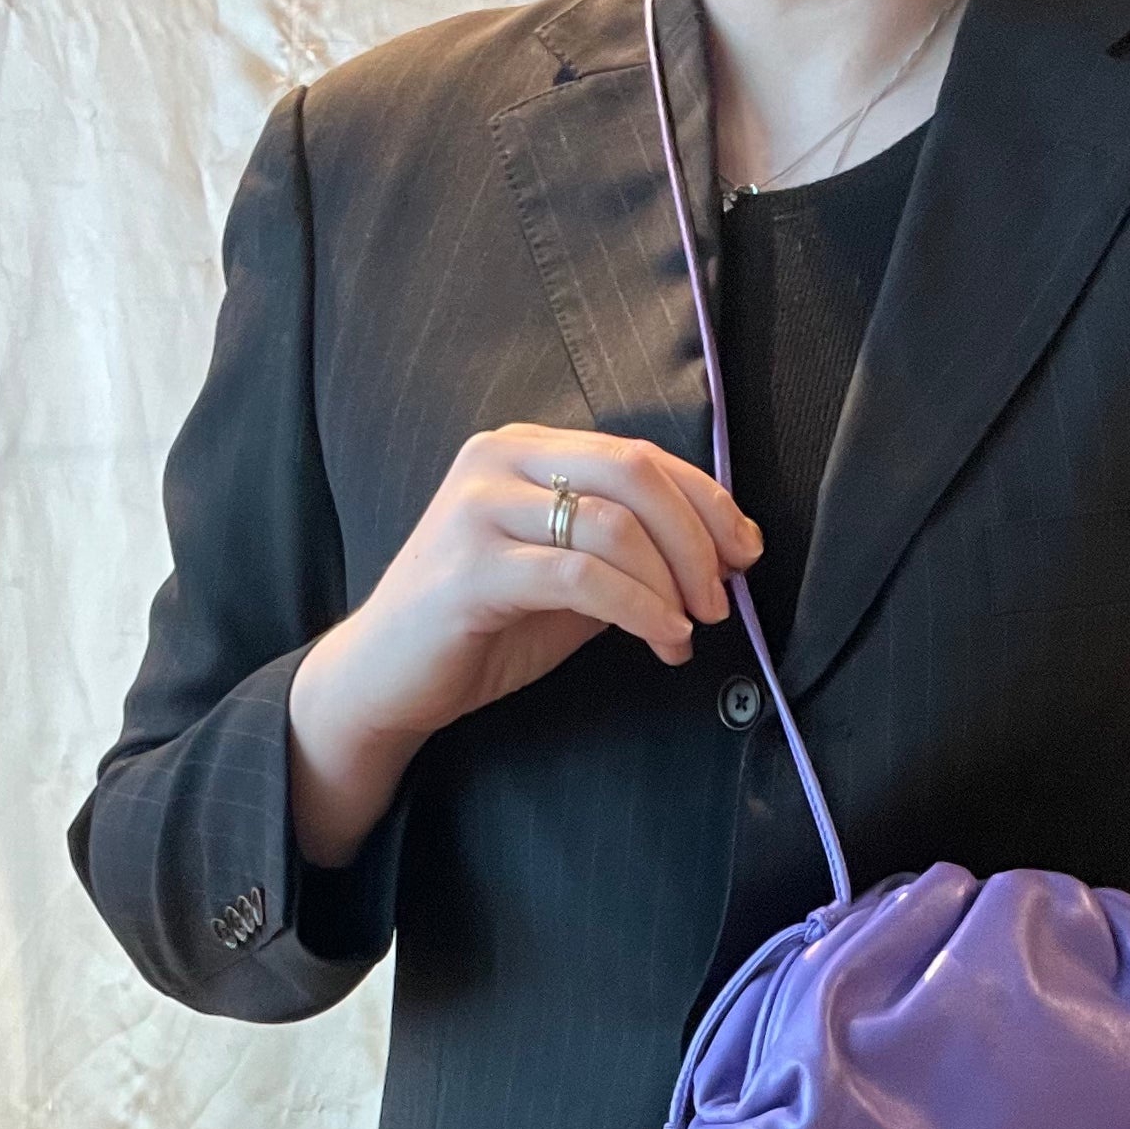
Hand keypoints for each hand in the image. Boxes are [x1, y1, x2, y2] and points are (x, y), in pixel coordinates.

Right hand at [287, 425, 762, 864]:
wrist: (385, 678)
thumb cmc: (480, 628)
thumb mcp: (566, 580)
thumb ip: (626, 555)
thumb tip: (715, 556)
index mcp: (525, 450)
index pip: (639, 456)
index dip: (707, 502)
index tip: (744, 553)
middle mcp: (498, 461)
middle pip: (635, 475)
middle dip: (697, 540)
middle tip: (721, 600)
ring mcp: (478, 509)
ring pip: (613, 525)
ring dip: (671, 585)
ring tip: (688, 632)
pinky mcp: (471, 569)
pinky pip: (581, 577)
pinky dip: (639, 609)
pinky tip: (661, 639)